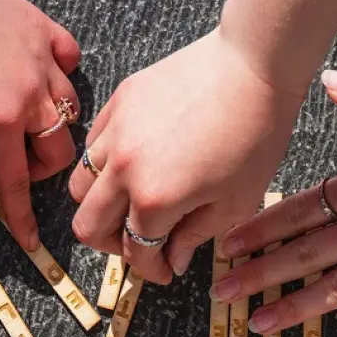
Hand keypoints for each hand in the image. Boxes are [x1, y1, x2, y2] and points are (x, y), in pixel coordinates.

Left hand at [0, 0, 80, 250]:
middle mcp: (32, 96)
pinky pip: (70, 59)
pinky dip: (63, 72)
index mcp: (0, 120)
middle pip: (58, 150)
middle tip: (15, 161)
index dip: (22, 215)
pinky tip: (44, 74)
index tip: (30, 241)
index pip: (16, 180)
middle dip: (40, 166)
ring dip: (53, 124)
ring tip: (30, 121)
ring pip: (70, 109)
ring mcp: (44, 62)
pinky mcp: (46, 32)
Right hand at [69, 28, 304, 283]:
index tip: (165, 270)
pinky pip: (92, 145)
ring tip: (132, 204)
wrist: (252, 65)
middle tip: (142, 243)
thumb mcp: (236, 201)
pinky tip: (136, 165)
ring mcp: (115, 132)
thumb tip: (171, 260)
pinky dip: (105, 166)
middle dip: (113, 247)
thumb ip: (194, 235)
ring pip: (80, 186)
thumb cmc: (255, 134)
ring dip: (102, 206)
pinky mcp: (118, 102)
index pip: (136, 251)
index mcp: (155, 198)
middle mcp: (123, 168)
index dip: (151, 270)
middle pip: (88, 226)